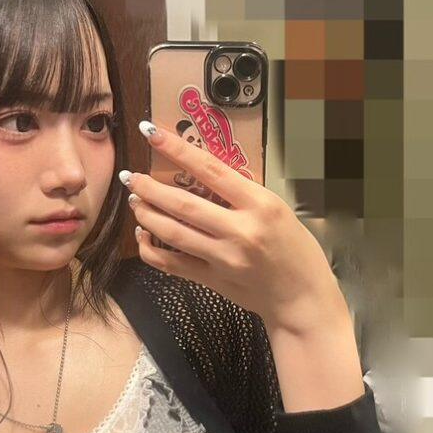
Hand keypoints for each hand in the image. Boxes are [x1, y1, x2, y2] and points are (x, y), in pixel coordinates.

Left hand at [120, 120, 345, 334]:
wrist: (302, 298)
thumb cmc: (295, 250)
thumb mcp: (278, 209)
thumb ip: (243, 192)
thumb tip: (206, 170)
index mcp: (260, 205)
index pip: (210, 170)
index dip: (177, 150)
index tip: (151, 134)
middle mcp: (240, 230)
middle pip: (183, 204)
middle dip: (150, 188)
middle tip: (130, 176)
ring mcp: (224, 258)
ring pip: (172, 233)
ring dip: (147, 215)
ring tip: (135, 200)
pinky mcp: (213, 280)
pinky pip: (172, 264)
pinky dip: (151, 250)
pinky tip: (143, 236)